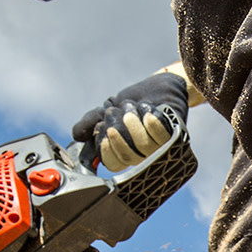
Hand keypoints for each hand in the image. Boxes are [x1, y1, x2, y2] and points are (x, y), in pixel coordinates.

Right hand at [72, 73, 189, 172]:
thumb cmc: (132, 104)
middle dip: (118, 125)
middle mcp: (142, 157)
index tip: (104, 125)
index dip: (105, 144)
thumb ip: (89, 123)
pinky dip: (148, 116)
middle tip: (122, 111)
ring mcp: (160, 150)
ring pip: (142, 144)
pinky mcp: (175, 137)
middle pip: (125, 153)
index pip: (112, 163)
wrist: (158, 88)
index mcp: (125, 155)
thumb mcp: (105, 112)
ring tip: (135, 107)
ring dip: (133, 118)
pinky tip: (149, 109)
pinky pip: (158, 133)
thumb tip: (77, 136)